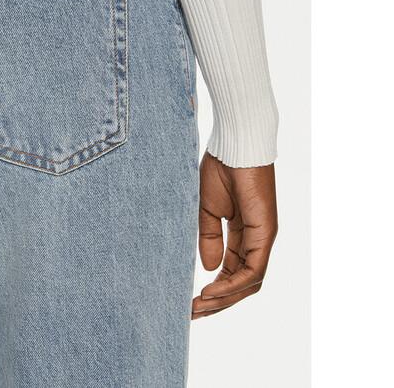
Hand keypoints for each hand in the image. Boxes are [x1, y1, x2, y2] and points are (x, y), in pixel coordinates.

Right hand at [192, 152, 277, 318]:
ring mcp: (263, 237)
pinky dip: (233, 284)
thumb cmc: (220, 170)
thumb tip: (209, 268)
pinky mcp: (265, 232)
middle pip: (242, 282)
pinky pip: (253, 269)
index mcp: (243, 233)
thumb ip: (209, 238)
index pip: (232, 270)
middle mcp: (256, 239)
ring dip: (225, 297)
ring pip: (249, 281)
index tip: (192, 300)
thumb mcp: (208, 210)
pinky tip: (213, 290)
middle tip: (194, 312)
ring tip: (200, 305)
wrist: (234, 146)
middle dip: (218, 301)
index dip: (215, 288)